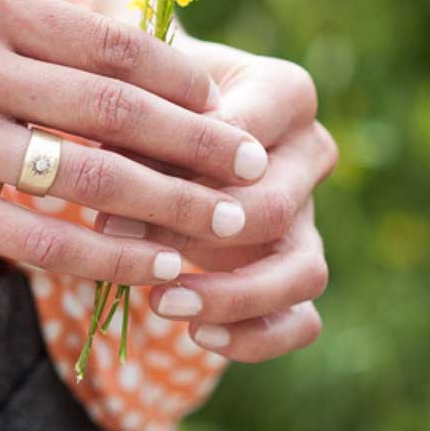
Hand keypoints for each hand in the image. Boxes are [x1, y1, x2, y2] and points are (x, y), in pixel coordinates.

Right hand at [0, 0, 269, 286]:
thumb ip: (28, 29)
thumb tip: (126, 62)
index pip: (113, 43)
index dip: (185, 78)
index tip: (229, 104)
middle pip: (119, 109)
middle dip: (201, 144)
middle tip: (255, 169)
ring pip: (89, 177)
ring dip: (171, 205)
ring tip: (227, 224)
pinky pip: (39, 237)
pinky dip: (106, 255)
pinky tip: (151, 268)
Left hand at [92, 32, 338, 360]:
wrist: (161, 122)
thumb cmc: (149, 98)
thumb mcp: (139, 97)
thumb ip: (137, 141)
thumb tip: (118, 217)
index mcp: (284, 93)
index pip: (249, 134)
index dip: (187, 168)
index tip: (121, 194)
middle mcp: (310, 153)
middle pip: (273, 208)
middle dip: (195, 235)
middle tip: (125, 245)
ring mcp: (309, 216)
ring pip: (304, 273)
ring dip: (233, 296)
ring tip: (162, 303)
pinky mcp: (298, 268)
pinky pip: (302, 321)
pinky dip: (255, 337)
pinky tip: (197, 333)